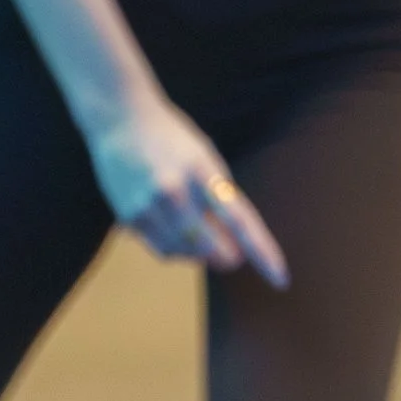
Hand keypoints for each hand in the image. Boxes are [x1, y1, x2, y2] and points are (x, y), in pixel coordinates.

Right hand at [86, 96, 288, 287]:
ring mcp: (149, 207)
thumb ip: (220, 199)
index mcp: (202, 171)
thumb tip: (234, 248)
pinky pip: (162, 249)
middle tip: (232, 254)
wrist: (120, 121)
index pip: (239, 220)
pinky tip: (175, 227)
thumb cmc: (172, 139)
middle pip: (211, 248)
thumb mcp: (205, 159)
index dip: (261, 252)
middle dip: (227, 256)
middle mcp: (174, 191)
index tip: (280, 278)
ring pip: (186, 253)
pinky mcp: (130, 218)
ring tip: (196, 228)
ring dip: (199, 252)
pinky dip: (176, 248)